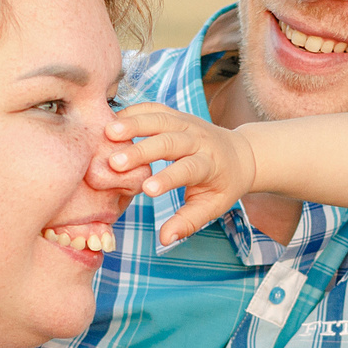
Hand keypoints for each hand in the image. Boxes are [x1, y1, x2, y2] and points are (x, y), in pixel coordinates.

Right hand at [101, 103, 257, 244]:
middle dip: (141, 151)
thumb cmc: (223, 185)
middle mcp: (199, 139)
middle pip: (170, 142)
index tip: (145, 189)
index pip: (188, 169)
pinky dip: (134, 111)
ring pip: (160, 119)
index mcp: (209, 164)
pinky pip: (154, 108)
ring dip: (134, 124)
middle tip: (114, 162)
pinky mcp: (176, 114)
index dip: (167, 178)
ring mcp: (187, 122)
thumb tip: (165, 239)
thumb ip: (188, 222)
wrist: (239, 154)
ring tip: (108, 132)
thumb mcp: (212, 206)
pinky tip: (112, 120)